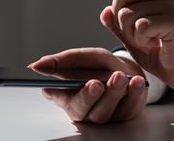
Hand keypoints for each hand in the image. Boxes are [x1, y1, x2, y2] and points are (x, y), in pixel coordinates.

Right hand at [29, 47, 147, 122]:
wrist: (126, 70)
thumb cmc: (100, 66)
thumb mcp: (82, 58)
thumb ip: (62, 61)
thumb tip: (36, 65)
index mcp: (68, 96)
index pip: (62, 99)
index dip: (64, 95)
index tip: (71, 84)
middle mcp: (85, 109)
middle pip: (84, 110)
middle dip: (90, 97)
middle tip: (97, 83)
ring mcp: (105, 115)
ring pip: (106, 112)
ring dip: (114, 94)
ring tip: (120, 76)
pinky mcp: (124, 115)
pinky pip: (129, 108)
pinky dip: (134, 94)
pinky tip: (137, 82)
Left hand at [101, 0, 173, 103]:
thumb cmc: (158, 51)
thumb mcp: (131, 38)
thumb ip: (118, 24)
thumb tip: (105, 11)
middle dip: (120, 18)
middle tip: (139, 34)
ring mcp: (171, 4)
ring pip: (127, 13)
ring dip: (131, 34)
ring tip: (151, 40)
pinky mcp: (173, 19)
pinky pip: (138, 26)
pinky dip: (140, 40)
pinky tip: (156, 43)